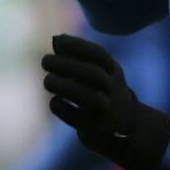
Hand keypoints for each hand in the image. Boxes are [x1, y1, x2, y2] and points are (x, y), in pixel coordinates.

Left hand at [42, 34, 169, 169]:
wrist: (125, 129)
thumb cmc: (103, 92)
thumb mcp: (99, 72)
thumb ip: (78, 56)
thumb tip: (56, 39)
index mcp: (114, 73)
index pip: (99, 55)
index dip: (78, 45)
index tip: (58, 41)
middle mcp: (113, 91)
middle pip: (93, 74)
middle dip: (66, 65)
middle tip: (45, 60)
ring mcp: (105, 111)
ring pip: (86, 97)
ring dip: (62, 86)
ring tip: (47, 80)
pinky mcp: (94, 130)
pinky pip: (75, 117)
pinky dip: (61, 107)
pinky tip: (55, 100)